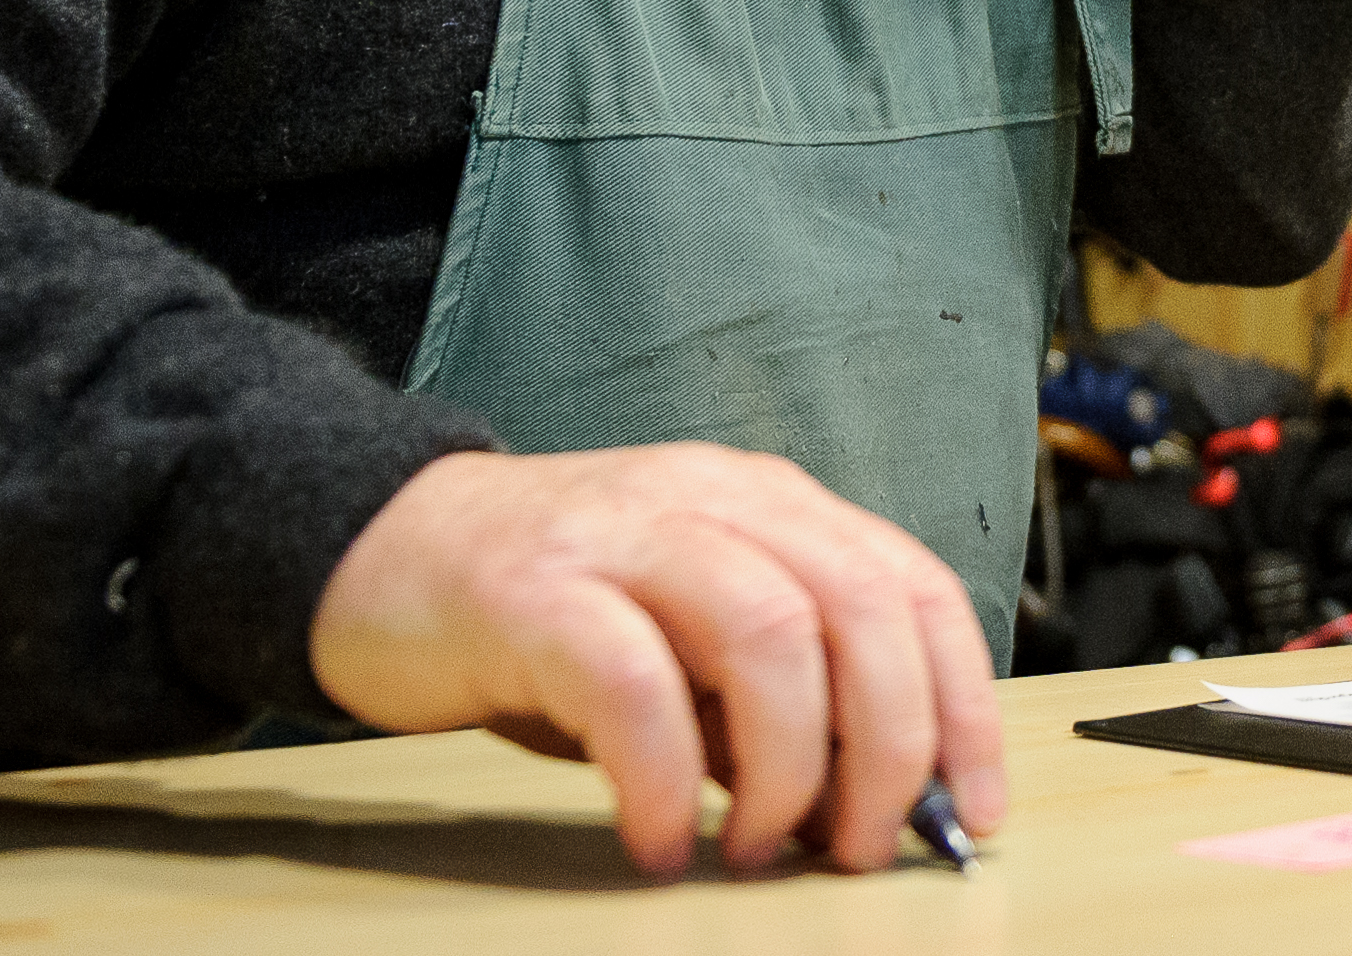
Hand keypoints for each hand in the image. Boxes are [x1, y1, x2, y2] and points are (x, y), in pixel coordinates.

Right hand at [308, 445, 1002, 878]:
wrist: (380, 548)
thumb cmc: (556, 612)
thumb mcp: (693, 645)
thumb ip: (780, 699)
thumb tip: (872, 804)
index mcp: (772, 506)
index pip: (914, 587)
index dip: (964, 705)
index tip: (971, 810)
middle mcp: (712, 501)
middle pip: (860, 607)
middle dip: (888, 746)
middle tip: (858, 847)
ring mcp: (623, 536)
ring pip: (769, 630)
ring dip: (787, 766)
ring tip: (757, 849)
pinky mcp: (533, 591)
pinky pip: (632, 681)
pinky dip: (667, 777)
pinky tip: (661, 838)